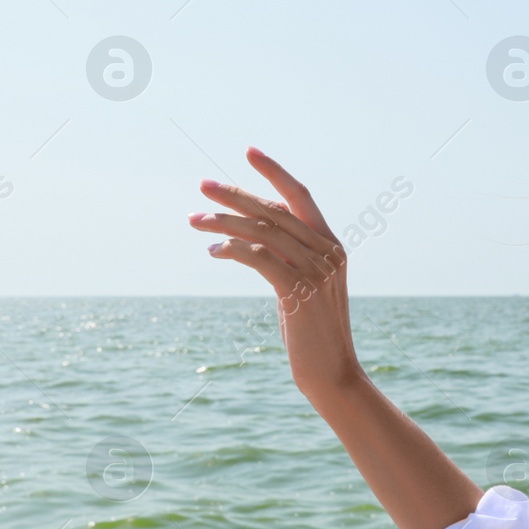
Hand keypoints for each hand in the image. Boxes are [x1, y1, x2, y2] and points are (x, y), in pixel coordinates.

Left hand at [189, 147, 362, 396]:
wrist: (333, 375)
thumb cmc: (312, 336)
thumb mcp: (300, 290)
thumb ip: (283, 261)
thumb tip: (240, 243)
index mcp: (332, 246)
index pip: (300, 196)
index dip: (275, 172)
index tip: (249, 152)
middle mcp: (327, 252)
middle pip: (274, 210)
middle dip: (235, 195)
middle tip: (203, 186)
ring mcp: (316, 270)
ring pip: (261, 231)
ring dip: (223, 222)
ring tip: (195, 219)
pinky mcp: (300, 290)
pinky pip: (259, 257)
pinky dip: (232, 249)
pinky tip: (214, 251)